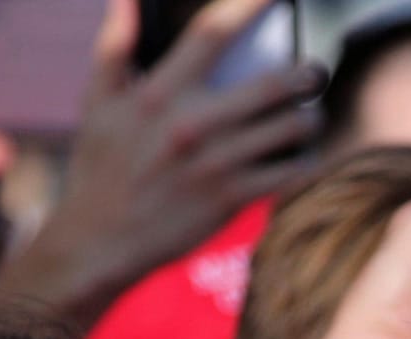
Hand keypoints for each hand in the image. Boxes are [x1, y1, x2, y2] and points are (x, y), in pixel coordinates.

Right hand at [0, 0, 321, 332]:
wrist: (98, 242)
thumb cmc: (99, 169)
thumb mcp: (97, 104)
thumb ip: (114, 46)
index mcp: (160, 93)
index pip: (212, 33)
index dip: (251, 6)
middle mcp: (192, 124)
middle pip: (272, 84)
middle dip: (304, 74)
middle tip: (313, 72)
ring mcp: (216, 163)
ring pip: (289, 129)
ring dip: (307, 119)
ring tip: (307, 117)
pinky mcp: (231, 198)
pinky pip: (288, 172)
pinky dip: (303, 162)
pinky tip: (300, 157)